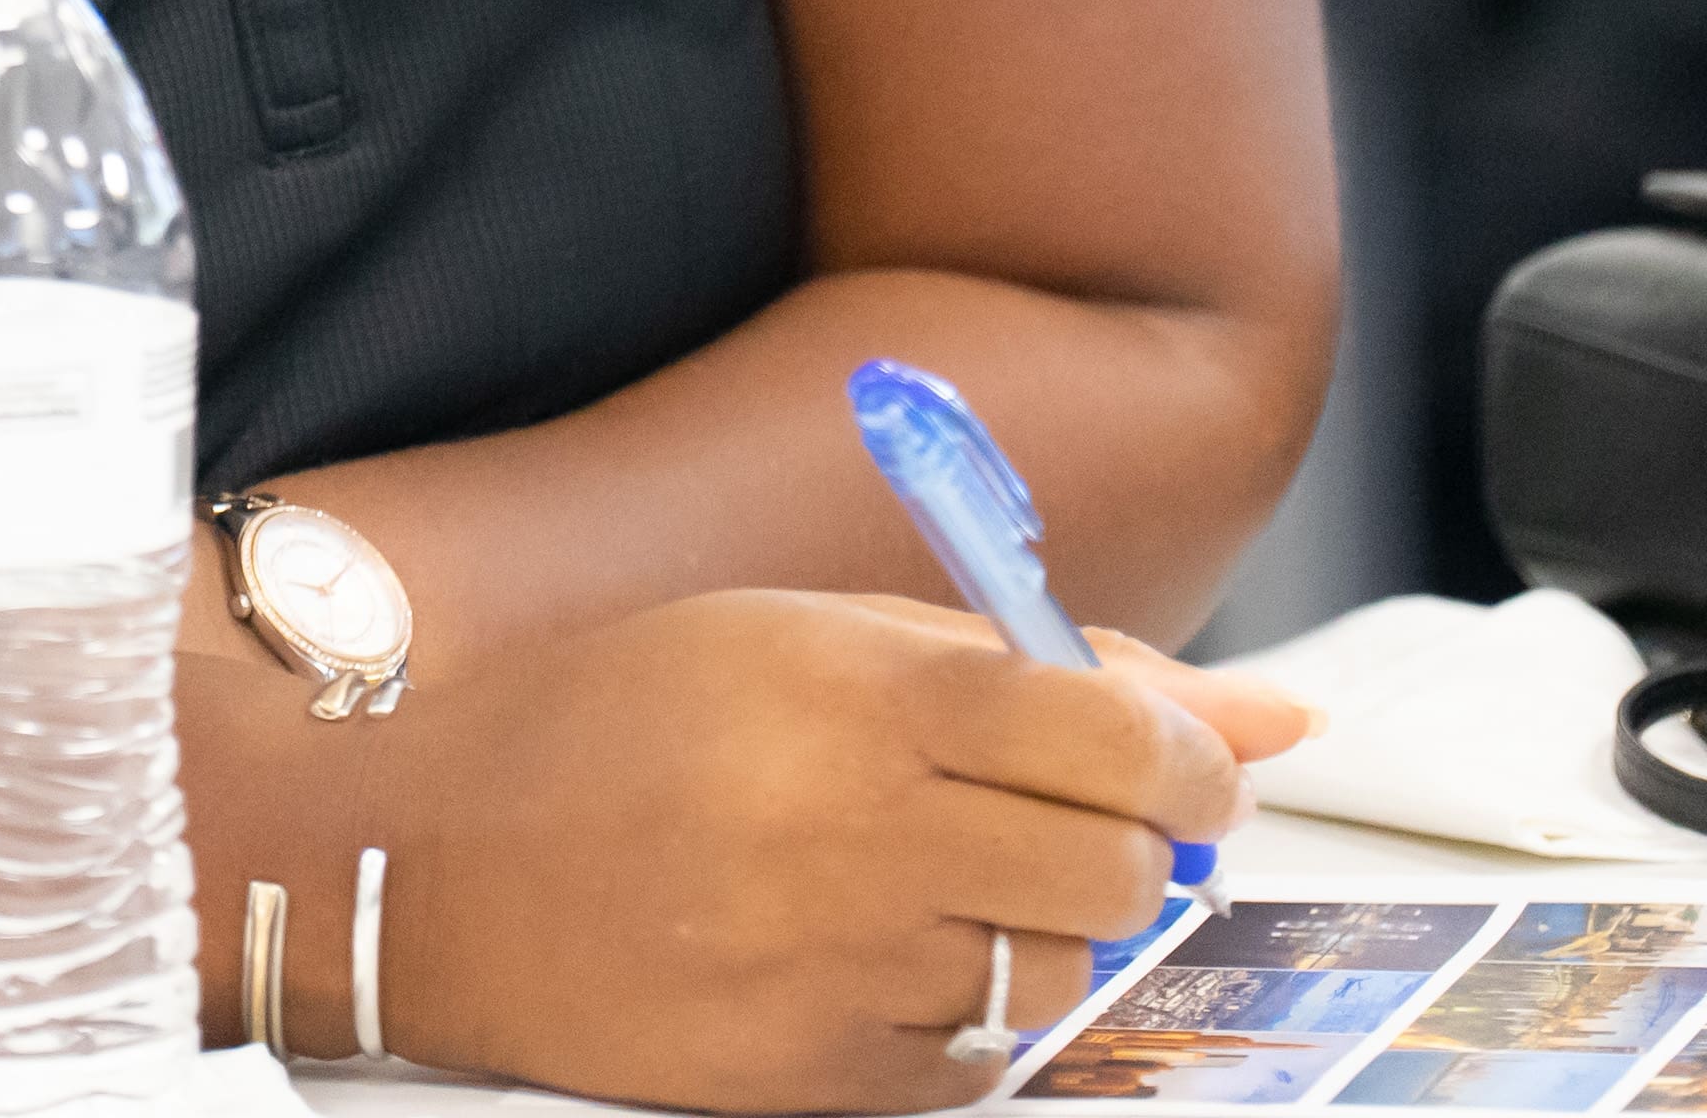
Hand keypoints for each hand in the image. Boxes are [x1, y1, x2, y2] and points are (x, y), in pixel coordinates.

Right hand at [373, 589, 1247, 1113]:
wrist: (435, 865)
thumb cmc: (630, 718)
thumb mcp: (817, 633)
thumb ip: (1045, 665)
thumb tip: (1271, 719)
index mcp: (863, 693)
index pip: (1120, 741)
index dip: (1188, 761)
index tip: (1184, 768)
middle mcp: (860, 833)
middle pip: (1119, 869)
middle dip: (1123, 844)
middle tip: (1052, 818)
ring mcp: (837, 971)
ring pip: (1060, 973)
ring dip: (1034, 928)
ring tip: (922, 880)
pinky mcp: (815, 1080)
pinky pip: (976, 1062)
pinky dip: (954, 1008)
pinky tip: (859, 950)